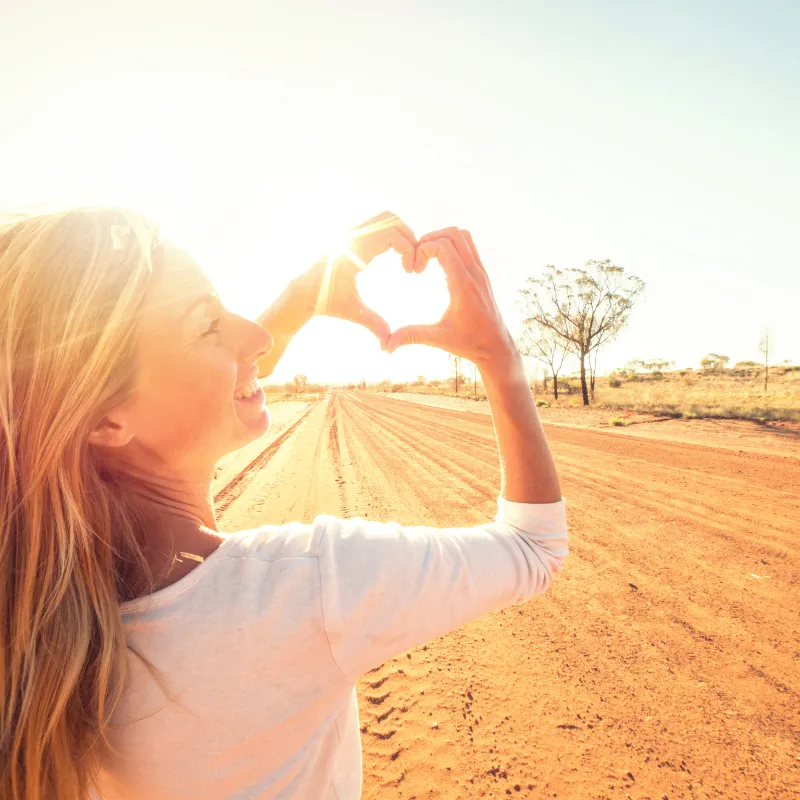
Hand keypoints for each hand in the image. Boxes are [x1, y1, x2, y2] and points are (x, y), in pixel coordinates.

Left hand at [299, 211, 416, 350]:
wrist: (304, 293)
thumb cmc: (327, 303)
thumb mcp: (353, 312)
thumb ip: (373, 325)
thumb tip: (387, 346)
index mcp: (354, 250)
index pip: (392, 235)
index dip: (409, 249)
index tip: (411, 272)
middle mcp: (353, 235)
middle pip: (392, 219)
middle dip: (410, 237)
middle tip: (414, 262)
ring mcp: (352, 231)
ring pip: (386, 218)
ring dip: (402, 234)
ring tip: (407, 259)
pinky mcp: (353, 233)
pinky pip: (379, 224)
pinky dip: (393, 235)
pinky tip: (395, 257)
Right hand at [385, 227, 517, 366]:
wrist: (497, 347)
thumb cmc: (469, 343)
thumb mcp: (439, 339)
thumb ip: (412, 336)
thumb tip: (387, 345)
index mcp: (463, 285)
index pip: (443, 247)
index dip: (423, 250)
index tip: (415, 270)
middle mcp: (474, 274)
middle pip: (453, 234)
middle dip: (430, 239)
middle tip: (418, 258)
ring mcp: (481, 272)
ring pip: (463, 236)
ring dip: (442, 239)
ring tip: (427, 257)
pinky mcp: (482, 274)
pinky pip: (469, 246)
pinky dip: (452, 246)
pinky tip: (440, 264)